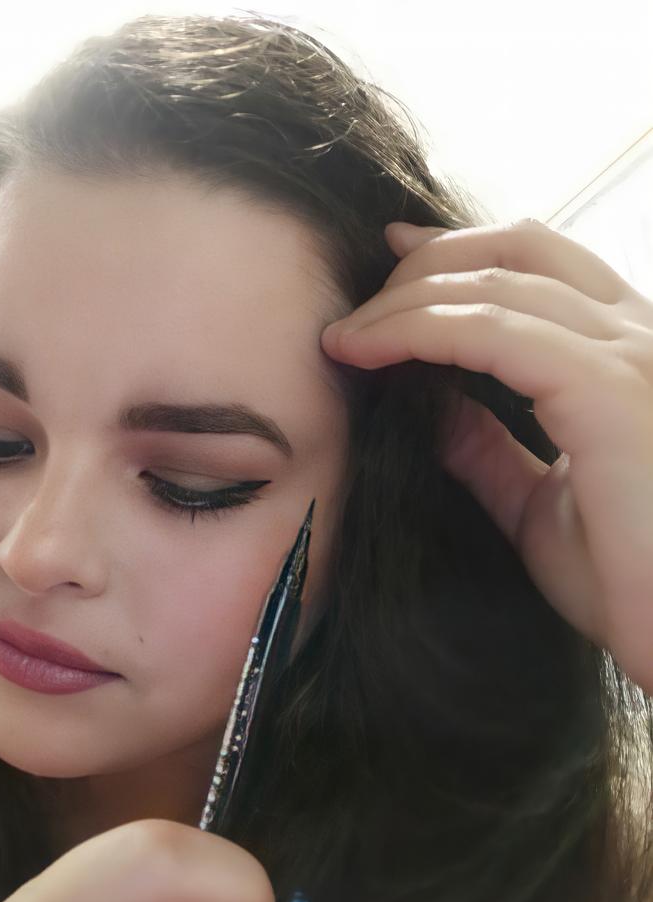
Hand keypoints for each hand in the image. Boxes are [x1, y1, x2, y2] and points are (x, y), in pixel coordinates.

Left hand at [321, 218, 652, 693]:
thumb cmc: (627, 585)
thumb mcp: (535, 505)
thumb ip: (488, 449)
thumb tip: (432, 405)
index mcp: (624, 358)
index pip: (540, 265)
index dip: (457, 255)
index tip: (388, 266)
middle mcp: (637, 339)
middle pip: (518, 248)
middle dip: (423, 265)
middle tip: (355, 305)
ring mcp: (629, 358)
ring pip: (495, 283)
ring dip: (403, 301)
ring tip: (344, 335)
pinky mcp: (609, 390)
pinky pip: (492, 331)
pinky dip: (418, 329)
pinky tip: (366, 349)